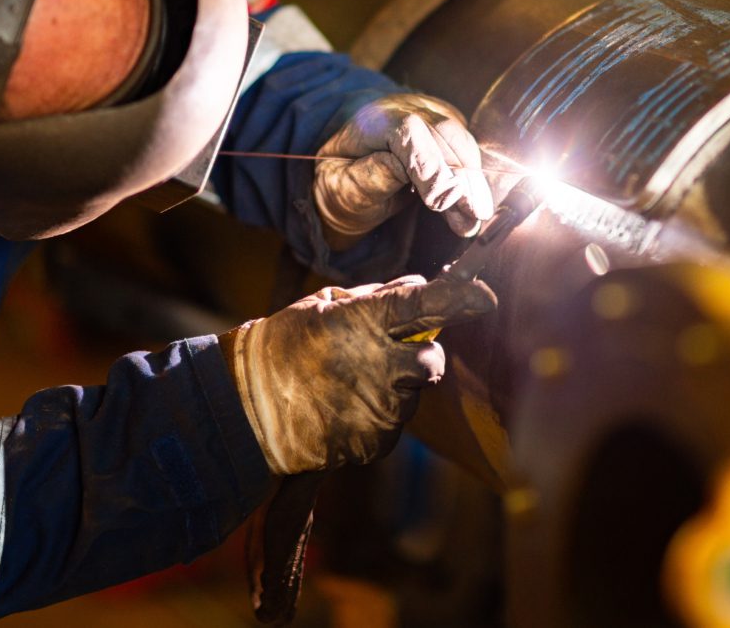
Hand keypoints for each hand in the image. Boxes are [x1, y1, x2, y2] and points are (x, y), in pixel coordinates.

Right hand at [220, 275, 495, 474]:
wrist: (246, 411)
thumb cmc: (283, 347)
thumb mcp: (324, 305)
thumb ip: (376, 297)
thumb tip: (416, 286)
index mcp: (364, 323)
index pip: (425, 305)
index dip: (460, 300)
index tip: (482, 298)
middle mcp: (378, 366)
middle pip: (433, 360)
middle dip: (419, 357)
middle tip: (389, 355)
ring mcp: (378, 409)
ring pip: (414, 396)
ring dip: (396, 388)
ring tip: (351, 385)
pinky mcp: (374, 443)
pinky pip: (394, 425)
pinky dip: (379, 416)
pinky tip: (345, 408)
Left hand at [314, 94, 494, 246]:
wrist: (347, 167)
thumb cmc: (343, 182)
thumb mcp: (343, 187)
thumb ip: (371, 176)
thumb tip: (405, 170)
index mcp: (372, 120)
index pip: (408, 132)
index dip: (429, 163)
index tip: (442, 199)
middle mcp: (405, 108)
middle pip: (444, 134)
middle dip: (463, 177)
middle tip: (474, 215)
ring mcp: (429, 114)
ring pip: (461, 142)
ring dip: (474, 183)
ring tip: (475, 219)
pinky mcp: (447, 127)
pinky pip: (467, 151)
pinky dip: (474, 182)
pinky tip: (473, 210)